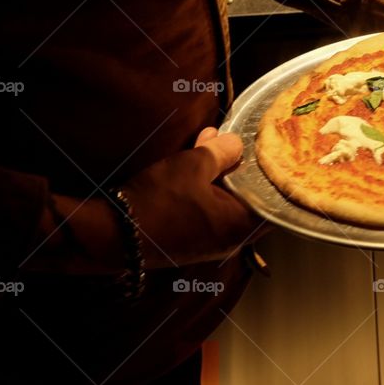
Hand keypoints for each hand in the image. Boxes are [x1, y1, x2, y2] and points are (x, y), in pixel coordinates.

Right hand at [122, 127, 260, 267]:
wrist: (111, 235)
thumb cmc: (159, 200)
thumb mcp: (193, 165)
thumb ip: (222, 152)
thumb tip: (237, 144)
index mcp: (240, 226)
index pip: (272, 201)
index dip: (269, 174)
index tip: (265, 153)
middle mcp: (229, 240)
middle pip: (246, 198)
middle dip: (238, 166)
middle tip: (230, 140)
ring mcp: (207, 244)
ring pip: (223, 202)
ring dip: (217, 174)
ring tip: (207, 142)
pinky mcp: (187, 242)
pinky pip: (205, 211)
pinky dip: (203, 189)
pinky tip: (190, 166)